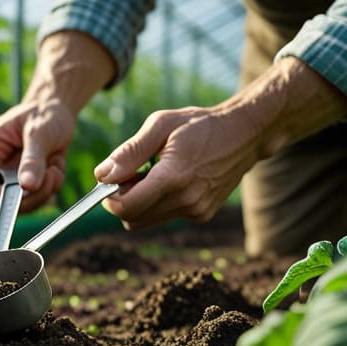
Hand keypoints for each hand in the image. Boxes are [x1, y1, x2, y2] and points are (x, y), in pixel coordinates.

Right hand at [0, 98, 74, 211]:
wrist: (56, 111)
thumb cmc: (44, 113)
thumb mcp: (39, 132)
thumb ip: (33, 160)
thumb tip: (27, 187)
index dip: (0, 195)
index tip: (27, 191)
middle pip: (2, 201)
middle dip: (31, 194)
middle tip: (51, 175)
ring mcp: (9, 176)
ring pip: (22, 203)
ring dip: (45, 190)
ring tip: (55, 166)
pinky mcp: (25, 182)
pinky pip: (38, 198)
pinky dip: (52, 186)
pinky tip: (56, 165)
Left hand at [93, 107, 261, 229]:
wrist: (244, 134)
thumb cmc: (198, 125)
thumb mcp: (160, 125)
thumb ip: (129, 152)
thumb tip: (102, 175)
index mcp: (173, 176)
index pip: (126, 207)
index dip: (109, 198)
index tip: (110, 181)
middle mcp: (186, 199)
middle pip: (132, 218)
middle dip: (123, 200)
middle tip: (132, 173)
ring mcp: (196, 210)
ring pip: (146, 220)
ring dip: (140, 203)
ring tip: (153, 173)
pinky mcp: (201, 215)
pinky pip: (163, 217)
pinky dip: (157, 203)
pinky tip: (171, 180)